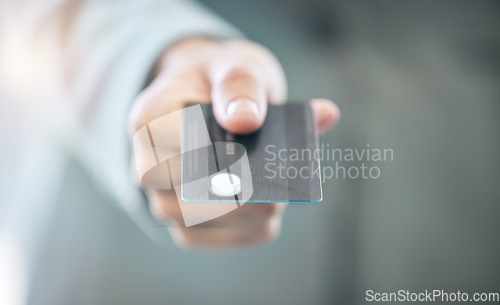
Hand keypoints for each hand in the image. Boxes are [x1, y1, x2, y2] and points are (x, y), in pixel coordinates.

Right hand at [128, 38, 339, 249]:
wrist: (206, 100)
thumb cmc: (219, 84)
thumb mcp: (232, 64)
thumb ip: (240, 84)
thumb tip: (246, 119)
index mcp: (150, 119)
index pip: (168, 143)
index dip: (209, 151)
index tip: (248, 143)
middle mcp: (146, 165)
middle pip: (185, 194)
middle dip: (238, 193)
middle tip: (281, 187)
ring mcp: (164, 199)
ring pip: (202, 221)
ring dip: (249, 213)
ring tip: (284, 195)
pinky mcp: (188, 223)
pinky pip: (218, 237)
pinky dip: (252, 227)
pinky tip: (274, 212)